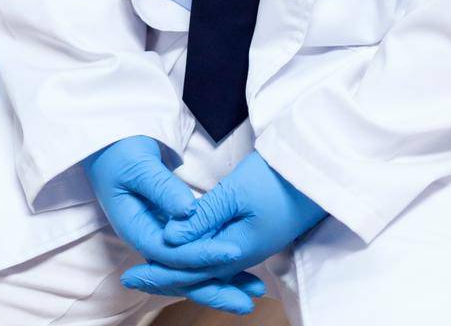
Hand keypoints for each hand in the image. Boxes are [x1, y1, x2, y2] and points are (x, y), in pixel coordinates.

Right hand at [81, 136, 265, 314]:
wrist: (107, 144)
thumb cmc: (119, 150)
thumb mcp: (139, 165)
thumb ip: (162, 188)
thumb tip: (189, 211)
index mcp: (135, 228)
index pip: (171, 253)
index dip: (202, 255)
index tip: (233, 252)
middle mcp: (147, 239)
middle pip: (181, 274)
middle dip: (215, 288)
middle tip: (248, 301)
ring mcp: (158, 236)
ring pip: (189, 269)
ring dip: (219, 282)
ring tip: (253, 293)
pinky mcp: (169, 230)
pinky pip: (192, 253)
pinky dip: (214, 263)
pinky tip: (239, 272)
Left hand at [120, 149, 326, 296]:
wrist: (319, 172)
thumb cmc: (279, 178)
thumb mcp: (236, 193)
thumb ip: (203, 217)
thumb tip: (169, 238)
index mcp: (236, 249)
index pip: (190, 268)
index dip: (159, 271)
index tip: (130, 275)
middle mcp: (243, 254)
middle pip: (198, 272)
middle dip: (165, 274)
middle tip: (132, 278)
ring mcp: (252, 245)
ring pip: (209, 265)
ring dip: (182, 269)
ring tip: (155, 268)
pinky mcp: (256, 233)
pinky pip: (222, 254)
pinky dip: (203, 259)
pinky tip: (194, 255)